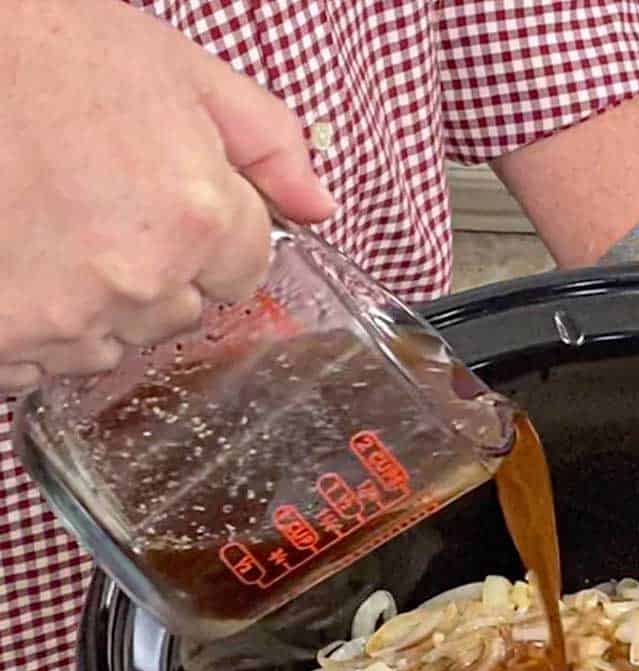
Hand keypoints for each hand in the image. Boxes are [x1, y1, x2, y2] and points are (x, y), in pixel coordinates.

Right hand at [0, 0, 335, 392]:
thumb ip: (266, 142)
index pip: (245, 269)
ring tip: (42, 227)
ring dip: (93, 303)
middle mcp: (140, 281)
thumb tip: (319, 207)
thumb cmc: (41, 49)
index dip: (211, 232)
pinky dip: (33, 328)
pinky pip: (46, 364)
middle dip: (154, 269)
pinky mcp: (3, 342)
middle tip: (92, 200)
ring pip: (114, 341)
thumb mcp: (175, 68)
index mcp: (194, 216)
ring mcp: (67, 319)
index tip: (164, 197)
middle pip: (182, 309)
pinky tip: (13, 263)